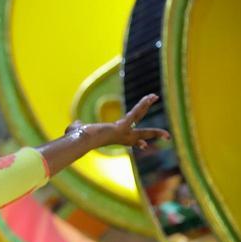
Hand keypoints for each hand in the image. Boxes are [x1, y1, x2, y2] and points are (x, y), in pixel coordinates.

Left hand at [40, 94, 170, 175]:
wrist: (79, 141)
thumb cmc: (75, 138)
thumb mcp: (79, 131)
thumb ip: (79, 127)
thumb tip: (73, 127)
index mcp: (112, 138)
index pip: (128, 141)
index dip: (137, 142)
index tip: (143, 146)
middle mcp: (120, 137)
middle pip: (140, 135)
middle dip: (153, 134)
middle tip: (167, 136)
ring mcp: (123, 133)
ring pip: (138, 118)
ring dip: (145, 105)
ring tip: (154, 96)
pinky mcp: (122, 127)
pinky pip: (136, 113)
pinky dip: (143, 104)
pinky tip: (151, 96)